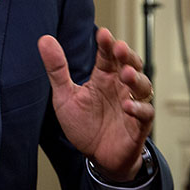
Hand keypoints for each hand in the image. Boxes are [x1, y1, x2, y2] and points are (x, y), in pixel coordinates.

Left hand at [38, 28, 153, 181]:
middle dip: (127, 55)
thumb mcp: (65, 96)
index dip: (107, 44)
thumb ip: (57, 69)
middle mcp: (120, 87)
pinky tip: (128, 106)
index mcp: (104, 77)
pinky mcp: (139, 124)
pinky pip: (145, 113)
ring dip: (136, 79)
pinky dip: (139, 109)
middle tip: (119, 48)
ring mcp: (132, 104)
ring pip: (143, 86)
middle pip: (131, 64)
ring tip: (126, 75)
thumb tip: (44, 40)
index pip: (108, 55)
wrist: (96, 156)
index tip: (103, 34)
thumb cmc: (83, 124)